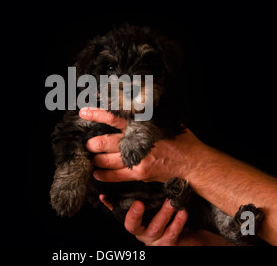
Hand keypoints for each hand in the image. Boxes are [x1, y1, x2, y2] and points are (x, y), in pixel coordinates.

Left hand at [79, 107, 201, 182]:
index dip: (97, 114)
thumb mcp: (165, 120)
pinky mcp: (139, 173)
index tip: (84, 112)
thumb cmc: (180, 139)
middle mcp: (137, 141)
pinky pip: (115, 175)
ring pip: (107, 159)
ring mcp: (137, 158)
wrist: (193, 162)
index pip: (114, 117)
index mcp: (142, 125)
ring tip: (89, 157)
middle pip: (105, 142)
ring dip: (95, 158)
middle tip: (86, 143)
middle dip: (91, 143)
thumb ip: (148, 114)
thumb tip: (135, 101)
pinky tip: (96, 173)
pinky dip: (103, 175)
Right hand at [99, 195, 224, 245]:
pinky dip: (177, 222)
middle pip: (133, 226)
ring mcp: (155, 239)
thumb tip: (130, 170)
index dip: (110, 206)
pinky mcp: (169, 243)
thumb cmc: (168, 214)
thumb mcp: (154, 203)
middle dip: (135, 215)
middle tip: (139, 203)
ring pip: (156, 228)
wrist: (190, 235)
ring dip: (163, 213)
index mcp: (135, 221)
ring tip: (170, 201)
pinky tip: (183, 211)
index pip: (119, 213)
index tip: (104, 196)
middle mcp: (142, 232)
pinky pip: (172, 234)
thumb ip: (142, 192)